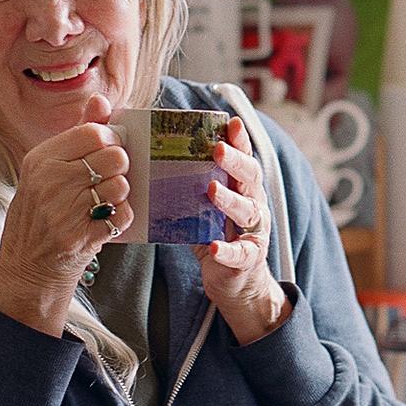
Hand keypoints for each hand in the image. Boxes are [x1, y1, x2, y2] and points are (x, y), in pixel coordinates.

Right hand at [0, 97, 131, 335]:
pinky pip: (122, 215)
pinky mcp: (80, 238)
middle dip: (119, 168)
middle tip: (107, 179)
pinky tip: (104, 221)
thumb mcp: (46, 171)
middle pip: (114, 157)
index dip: (109, 140)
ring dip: (120, 194)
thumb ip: (77, 135)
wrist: (25, 269)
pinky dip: (120, 218)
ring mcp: (64, 211)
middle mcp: (50, 182)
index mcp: (40, 159)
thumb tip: (101, 100)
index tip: (105, 152)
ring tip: (103, 202)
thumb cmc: (40, 214)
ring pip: (121, 185)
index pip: (93, 133)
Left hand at [200, 117, 287, 344]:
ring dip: (230, 199)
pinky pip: (240, 253)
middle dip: (235, 161)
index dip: (240, 141)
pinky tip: (214, 247)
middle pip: (250, 178)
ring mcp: (254, 232)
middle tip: (217, 149)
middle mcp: (253, 205)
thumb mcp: (202, 209)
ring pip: (248, 211)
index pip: (244, 159)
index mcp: (242, 189)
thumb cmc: (215, 237)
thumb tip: (151, 161)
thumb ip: (188, 188)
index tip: (231, 123)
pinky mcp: (248, 259)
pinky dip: (227, 250)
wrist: (234, 282)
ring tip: (212, 190)